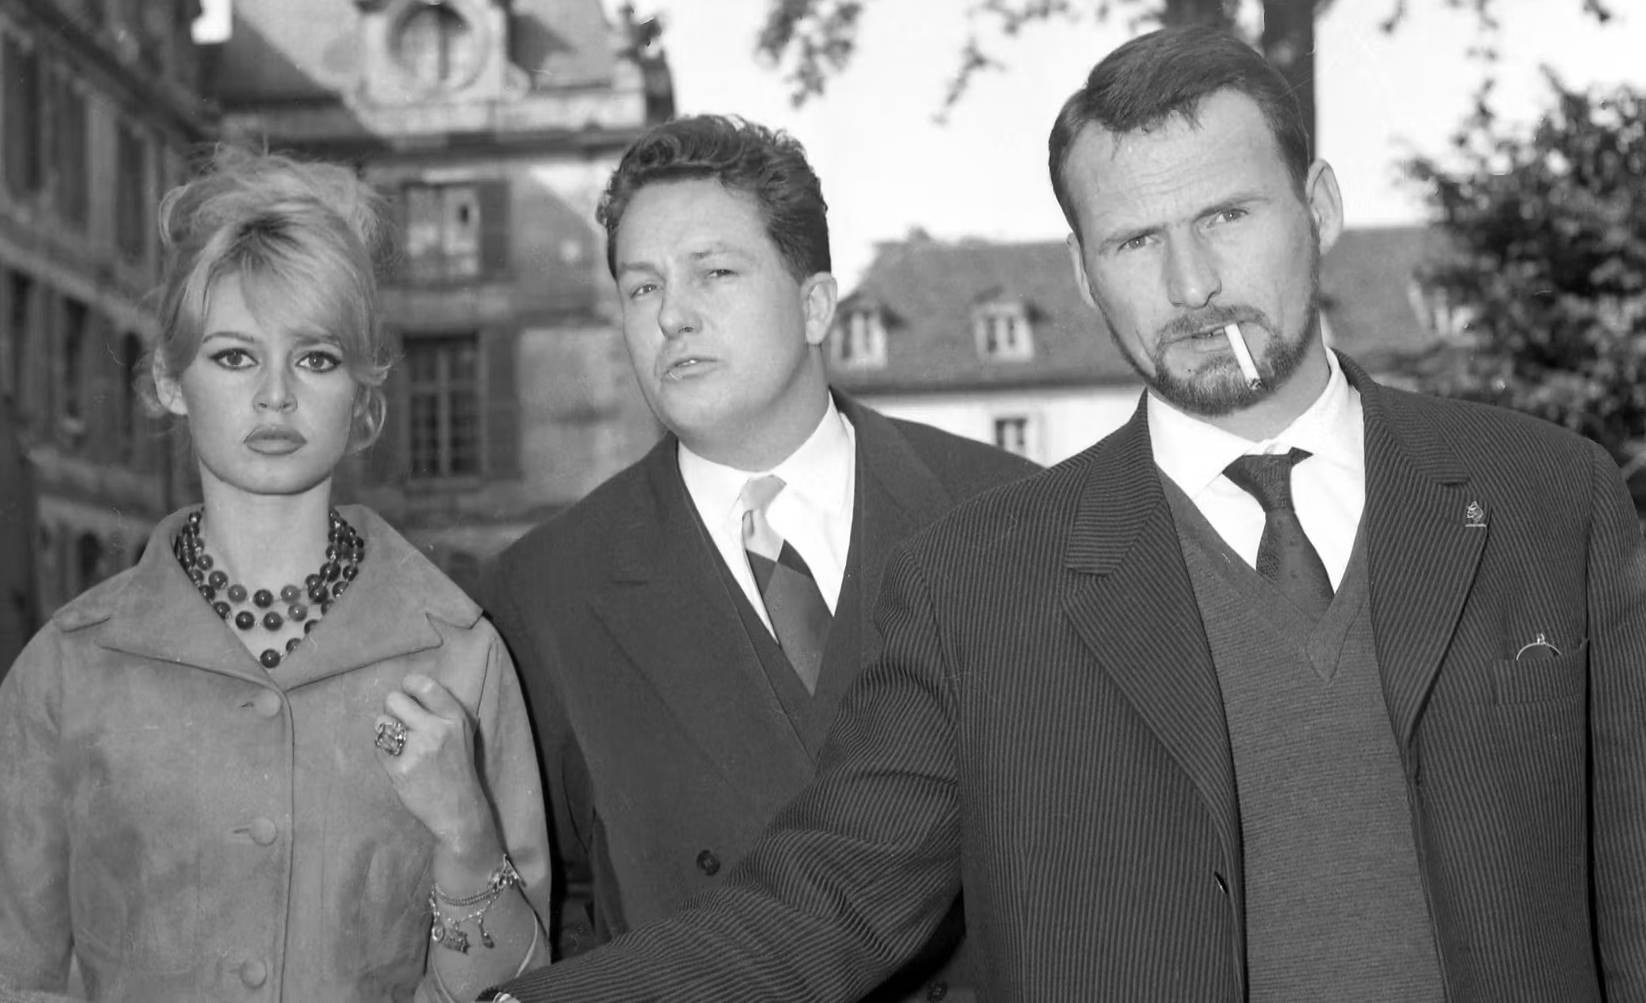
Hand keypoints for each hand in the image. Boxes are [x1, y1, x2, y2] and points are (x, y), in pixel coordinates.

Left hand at [374, 673, 499, 862]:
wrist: (458, 810)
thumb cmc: (458, 769)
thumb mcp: (463, 733)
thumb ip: (441, 712)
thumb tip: (411, 691)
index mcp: (455, 718)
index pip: (423, 684)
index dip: (408, 686)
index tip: (408, 695)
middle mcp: (436, 729)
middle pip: (394, 699)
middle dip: (393, 710)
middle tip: (401, 724)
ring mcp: (416, 749)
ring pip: (381, 722)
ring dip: (385, 730)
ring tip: (399, 743)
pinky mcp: (399, 768)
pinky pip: (377, 746)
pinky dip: (383, 751)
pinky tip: (397, 761)